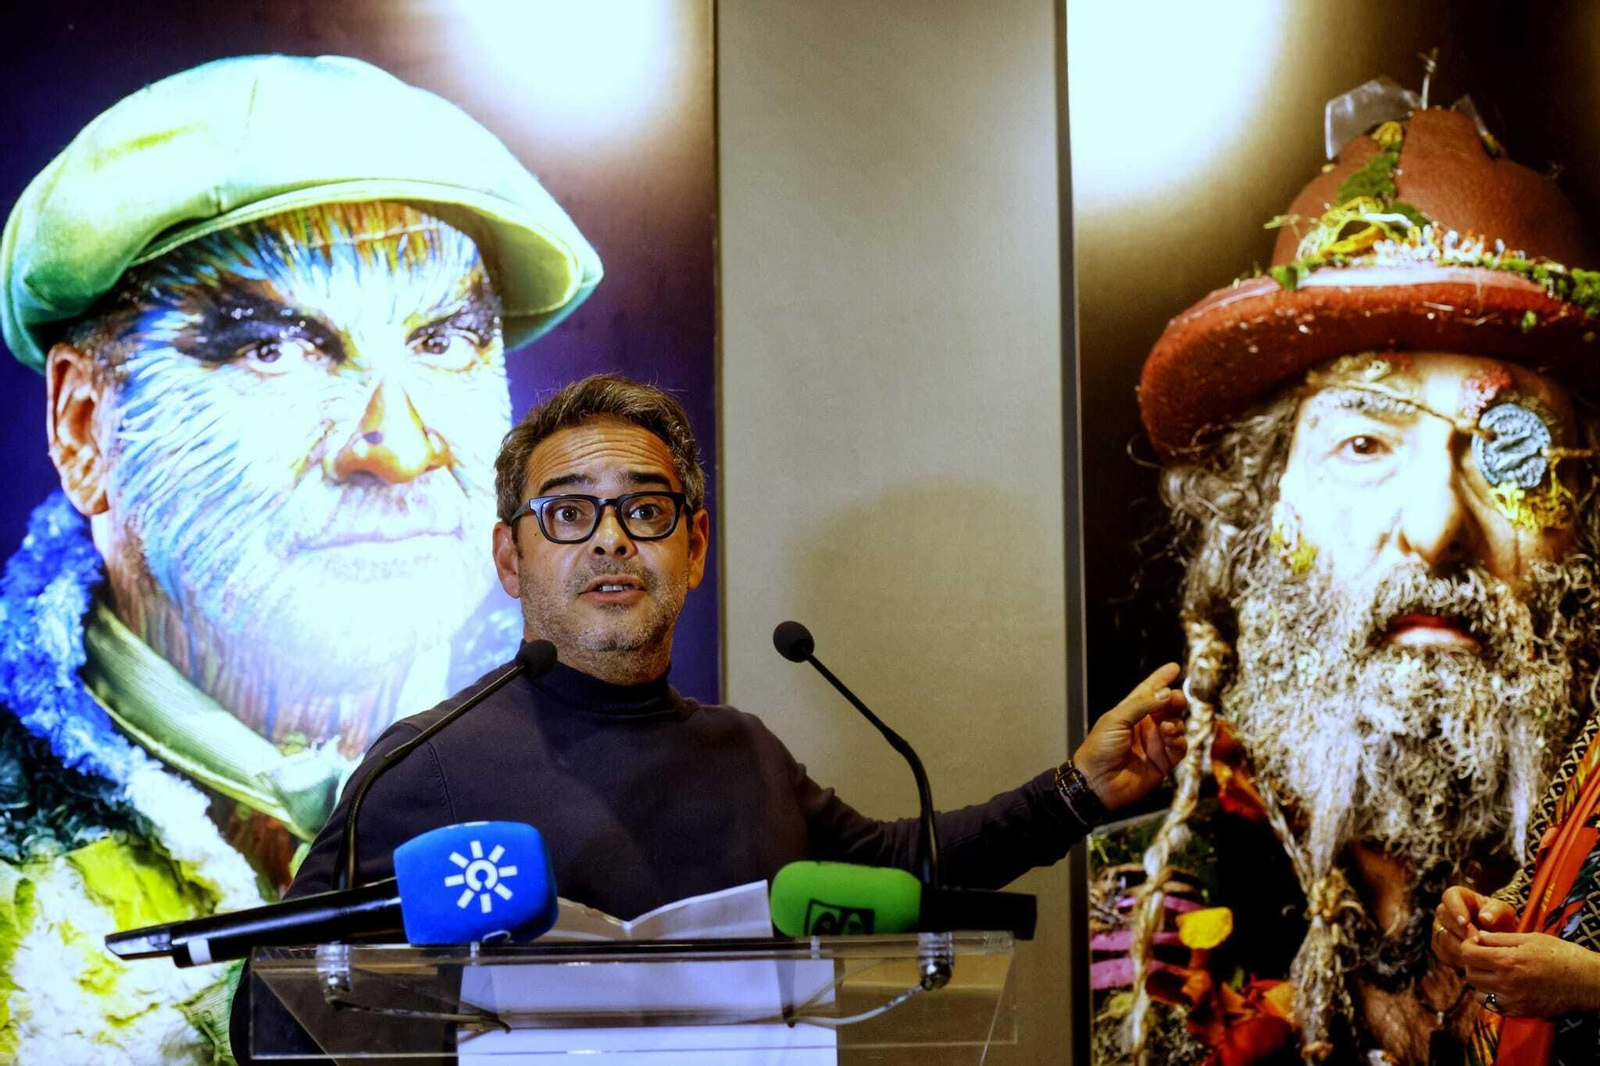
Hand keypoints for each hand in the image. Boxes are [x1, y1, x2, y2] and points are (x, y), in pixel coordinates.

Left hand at [1072, 663, 1187, 811]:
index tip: (1173, 668)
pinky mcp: (1163, 762)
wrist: (1097, 782)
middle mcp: (1145, 726)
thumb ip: (1142, 705)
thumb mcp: (1116, 719)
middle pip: (1168, 707)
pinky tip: (1170, 738)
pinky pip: (1180, 747)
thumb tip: (1166, 693)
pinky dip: (1179, 740)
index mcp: (1130, 712)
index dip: (1161, 679)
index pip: (1149, 691)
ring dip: (1175, 722)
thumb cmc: (1099, 749)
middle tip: (1177, 697)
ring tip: (1165, 725)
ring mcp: (1155, 743)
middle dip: (1175, 700)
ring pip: (1176, 725)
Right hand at [1432, 885, 1516, 969]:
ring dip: (1462, 949)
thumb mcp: (1503, 912)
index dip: (1455, 910)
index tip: (1465, 923)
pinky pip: (1444, 955)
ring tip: (1479, 955)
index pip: (1450, 897)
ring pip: (1444, 940)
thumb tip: (1484, 918)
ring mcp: (1438, 929)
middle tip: (1479, 944)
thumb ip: (1496, 911)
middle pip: (1446, 921)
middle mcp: (1443, 911)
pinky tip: (1474, 963)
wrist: (1495, 937)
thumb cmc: (1499, 920)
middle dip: (1463, 934)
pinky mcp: (1439, 946)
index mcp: (1456, 896)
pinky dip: (1458, 960)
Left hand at [1458, 930, 1599, 1016]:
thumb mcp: (1530, 939)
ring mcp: (1513, 1001)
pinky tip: (1502, 986)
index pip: (1468, 954)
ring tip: (1492, 971)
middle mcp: (1507, 983)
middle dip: (1472, 963)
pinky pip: (1493, 1006)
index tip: (1476, 942)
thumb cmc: (1562, 955)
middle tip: (1483, 956)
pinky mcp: (1520, 1012)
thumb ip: (1500, 938)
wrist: (1586, 981)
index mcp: (1508, 961)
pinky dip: (1491, 996)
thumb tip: (1479, 937)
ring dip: (1480, 981)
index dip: (1468, 945)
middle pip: (1469, 974)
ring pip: (1478, 992)